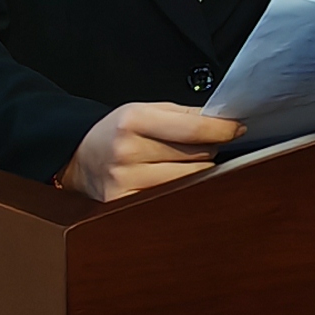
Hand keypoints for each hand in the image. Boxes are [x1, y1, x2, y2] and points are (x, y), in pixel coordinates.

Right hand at [63, 100, 239, 199]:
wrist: (77, 159)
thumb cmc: (116, 133)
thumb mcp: (144, 110)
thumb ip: (184, 114)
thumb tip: (224, 119)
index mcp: (133, 122)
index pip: (193, 128)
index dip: (222, 129)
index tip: (237, 128)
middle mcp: (127, 152)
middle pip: (196, 155)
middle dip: (209, 148)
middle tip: (205, 144)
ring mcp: (125, 182)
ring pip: (189, 178)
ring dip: (198, 169)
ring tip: (184, 161)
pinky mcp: (124, 204)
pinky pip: (172, 197)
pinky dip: (182, 188)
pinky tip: (175, 179)